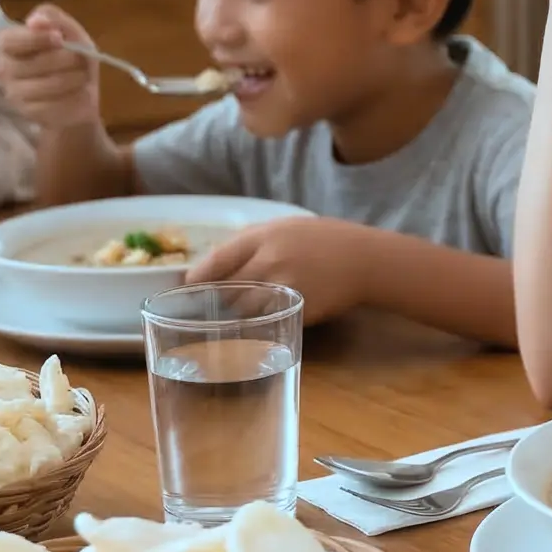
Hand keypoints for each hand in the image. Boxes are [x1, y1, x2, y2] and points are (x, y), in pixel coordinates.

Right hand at [0, 4, 102, 129]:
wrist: (81, 94)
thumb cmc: (71, 58)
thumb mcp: (71, 32)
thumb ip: (53, 19)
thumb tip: (35, 21)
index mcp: (10, 44)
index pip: (10, 41)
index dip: (36, 38)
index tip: (60, 38)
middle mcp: (6, 69)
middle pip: (35, 63)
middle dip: (66, 59)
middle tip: (81, 60)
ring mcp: (15, 93)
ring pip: (48, 84)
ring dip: (75, 78)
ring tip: (82, 77)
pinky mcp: (29, 113)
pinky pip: (55, 105)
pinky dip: (74, 97)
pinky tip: (77, 94)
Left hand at [184, 220, 370, 325]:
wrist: (364, 259)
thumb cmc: (324, 239)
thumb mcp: (285, 227)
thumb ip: (252, 241)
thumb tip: (218, 261)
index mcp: (263, 236)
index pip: (216, 260)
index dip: (197, 278)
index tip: (187, 288)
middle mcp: (269, 261)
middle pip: (226, 289)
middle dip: (217, 298)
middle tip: (212, 305)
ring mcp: (283, 287)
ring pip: (243, 309)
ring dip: (237, 313)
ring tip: (237, 315)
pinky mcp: (297, 310)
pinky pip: (266, 321)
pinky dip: (259, 324)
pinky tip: (261, 322)